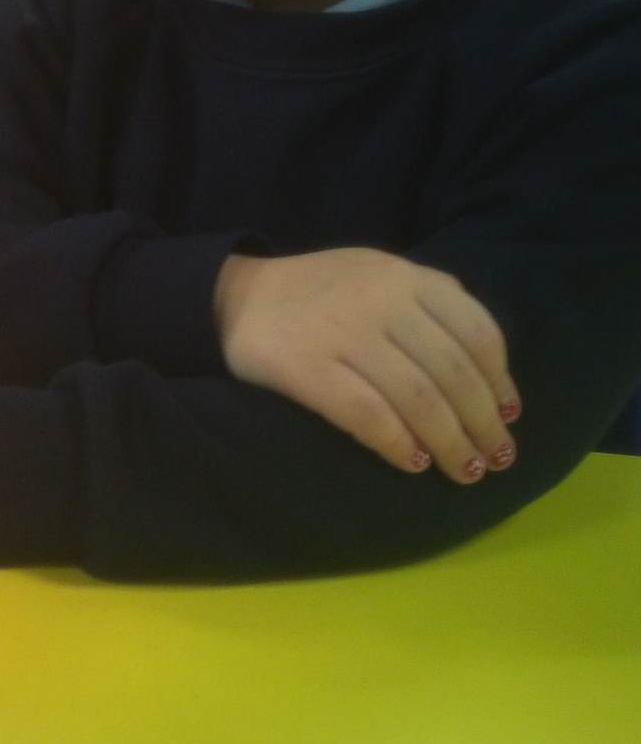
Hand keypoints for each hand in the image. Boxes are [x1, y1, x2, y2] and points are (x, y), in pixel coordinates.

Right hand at [215, 249, 518, 483]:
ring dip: (450, 443)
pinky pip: (366, 414)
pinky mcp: (306, 367)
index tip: (509, 416)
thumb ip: (428, 299)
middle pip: (453, 373)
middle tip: (496, 459)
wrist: (233, 297)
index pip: (477, 332)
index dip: (501, 381)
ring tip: (463, 470)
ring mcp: (343, 333)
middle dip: (483, 423)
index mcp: (406, 276)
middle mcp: (381, 300)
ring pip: (418, 398)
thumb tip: (485, 359)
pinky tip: (411, 462)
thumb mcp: (377, 272)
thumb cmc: (317, 293)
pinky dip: (396, 443)